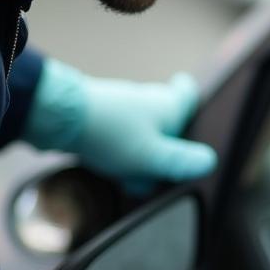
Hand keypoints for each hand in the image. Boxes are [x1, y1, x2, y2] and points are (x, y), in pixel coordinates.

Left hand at [22, 58, 217, 185]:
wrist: (59, 117)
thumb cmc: (113, 134)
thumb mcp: (153, 156)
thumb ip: (182, 161)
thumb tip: (211, 162)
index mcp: (168, 105)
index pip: (188, 93)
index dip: (191, 101)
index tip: (191, 108)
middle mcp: (148, 100)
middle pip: (166, 117)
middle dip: (167, 142)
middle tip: (165, 165)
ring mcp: (122, 107)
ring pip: (142, 129)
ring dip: (142, 151)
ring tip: (134, 176)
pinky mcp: (100, 117)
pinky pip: (120, 135)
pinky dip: (121, 151)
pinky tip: (114, 168)